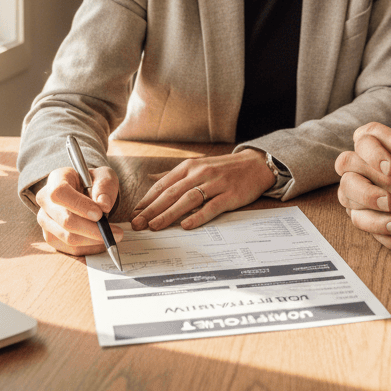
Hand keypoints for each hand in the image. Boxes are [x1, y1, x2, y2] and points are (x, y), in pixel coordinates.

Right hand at [35, 164, 123, 256]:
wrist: (86, 193)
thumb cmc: (94, 182)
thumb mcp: (104, 176)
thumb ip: (105, 187)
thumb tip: (104, 205)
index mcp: (56, 178)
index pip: (60, 193)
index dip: (78, 205)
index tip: (99, 214)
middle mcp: (45, 200)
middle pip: (65, 220)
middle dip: (92, 229)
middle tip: (116, 232)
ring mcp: (45, 220)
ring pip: (68, 237)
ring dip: (93, 240)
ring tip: (113, 235)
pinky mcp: (50, 237)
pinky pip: (70, 249)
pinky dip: (89, 248)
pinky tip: (102, 241)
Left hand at [131, 149, 274, 230]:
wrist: (256, 164)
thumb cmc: (224, 167)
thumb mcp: (198, 165)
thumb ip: (174, 173)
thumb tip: (150, 178)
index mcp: (190, 166)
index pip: (164, 184)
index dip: (148, 199)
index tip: (135, 213)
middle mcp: (201, 173)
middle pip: (172, 193)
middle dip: (152, 210)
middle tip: (138, 224)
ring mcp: (216, 183)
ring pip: (188, 199)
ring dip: (169, 214)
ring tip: (155, 226)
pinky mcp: (230, 195)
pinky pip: (211, 207)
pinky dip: (198, 216)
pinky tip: (186, 225)